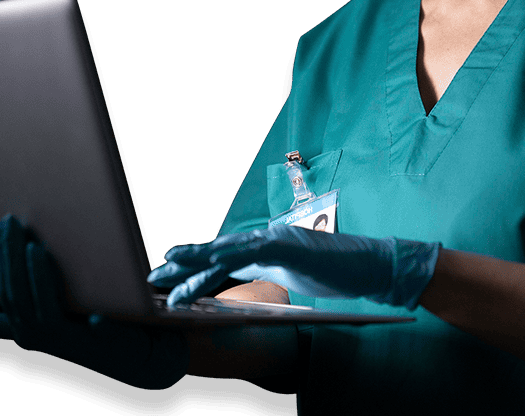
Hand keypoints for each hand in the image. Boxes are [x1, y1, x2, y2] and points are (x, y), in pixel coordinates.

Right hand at [0, 214, 188, 388]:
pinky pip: (99, 331)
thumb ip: (12, 310)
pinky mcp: (108, 345)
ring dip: (37, 278)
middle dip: (10, 258)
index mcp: (31, 327)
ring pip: (43, 314)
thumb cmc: (93, 325)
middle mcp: (46, 339)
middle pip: (17, 299)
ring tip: (36, 247)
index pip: (4, 300)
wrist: (145, 351)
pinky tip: (94, 310)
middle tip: (9, 222)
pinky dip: (96, 320)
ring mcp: (75, 343)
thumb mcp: (51, 312)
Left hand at [148, 225, 439, 310]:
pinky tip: (206, 271)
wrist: (370, 264)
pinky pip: (246, 256)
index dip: (194, 263)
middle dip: (184, 263)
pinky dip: (222, 264)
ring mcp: (274, 240)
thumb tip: (246, 283)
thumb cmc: (335, 271)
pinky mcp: (284, 247)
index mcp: (265, 249)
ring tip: (168, 279)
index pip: (223, 256)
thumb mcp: (293, 275)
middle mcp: (265, 239)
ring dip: (194, 267)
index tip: (168, 271)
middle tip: (154, 273)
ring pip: (224, 252)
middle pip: (216, 250)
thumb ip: (269, 274)